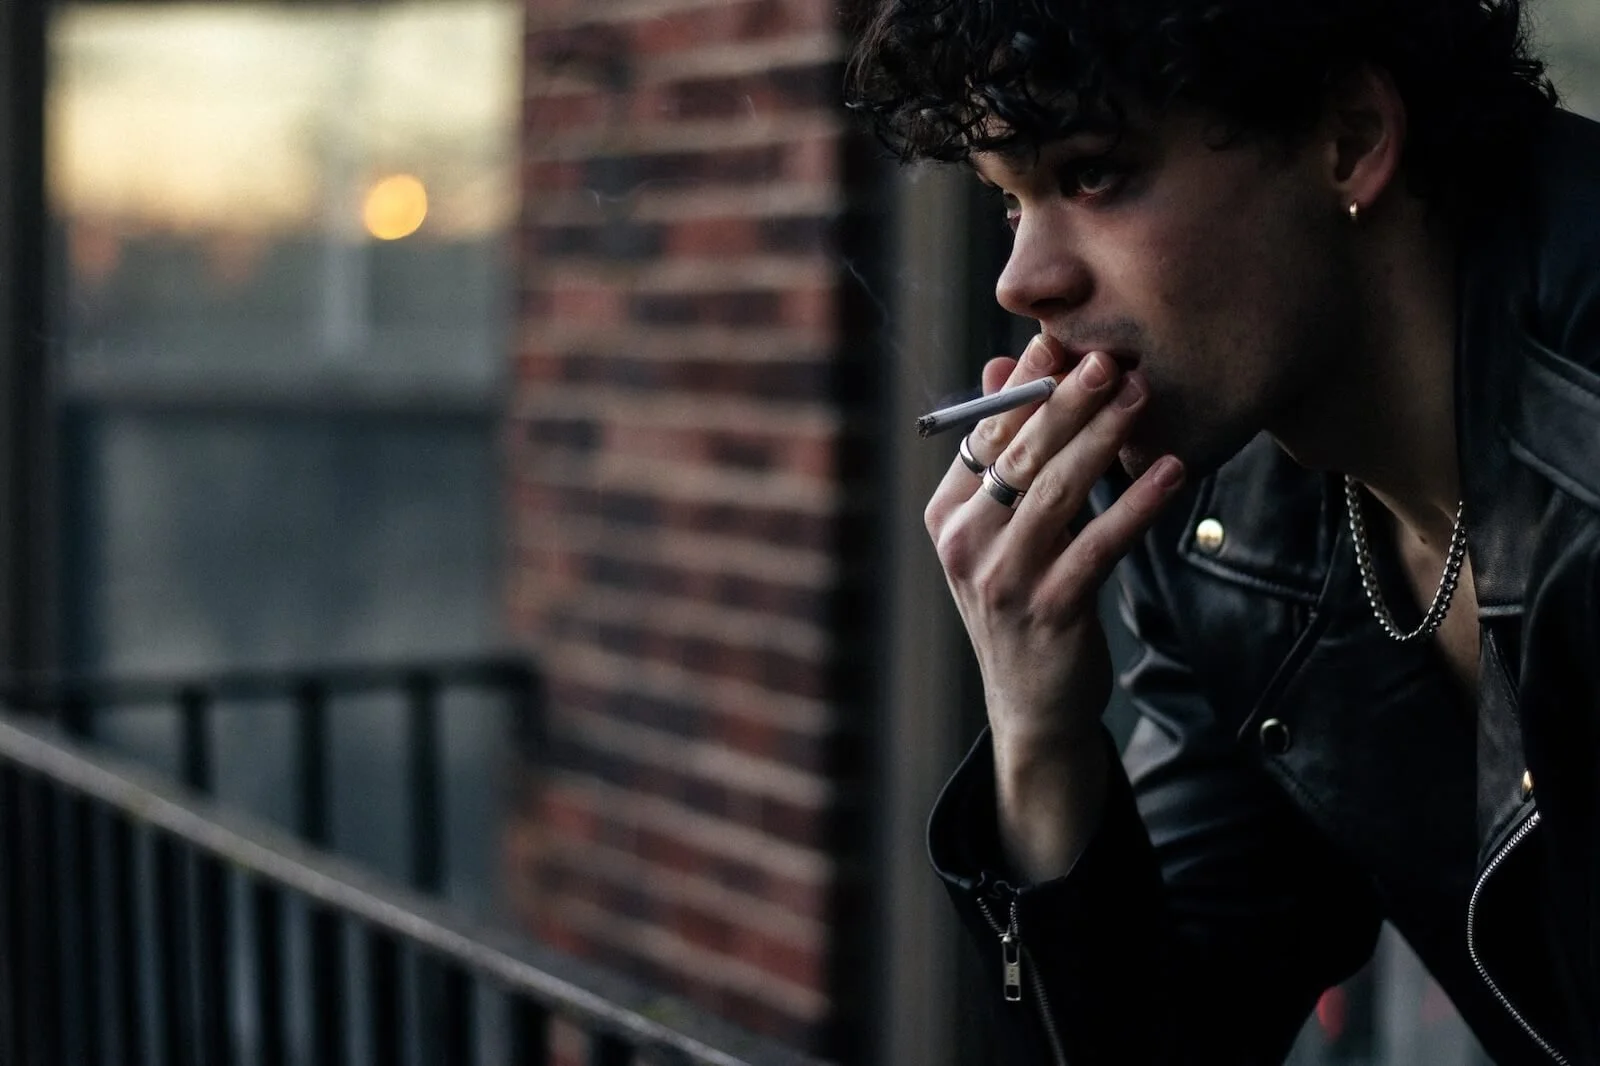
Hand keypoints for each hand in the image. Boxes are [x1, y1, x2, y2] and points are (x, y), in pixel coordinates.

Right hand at [924, 334, 1185, 876]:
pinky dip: (1137, 504)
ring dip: (1102, 440)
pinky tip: (1171, 470)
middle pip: (1019, 456)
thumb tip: (1002, 366)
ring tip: (1142, 396)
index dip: (1024, 386)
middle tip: (1109, 356)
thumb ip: (1003, 454)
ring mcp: (1002, 580)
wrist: (1034, 704)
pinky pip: (1100, 544)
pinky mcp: (1050, 609)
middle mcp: (964, 544)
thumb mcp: (1003, 529)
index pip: (985, 435)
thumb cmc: (1026, 600)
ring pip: (1056, 493)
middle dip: (1066, 401)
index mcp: (948, 514)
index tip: (1063, 341)